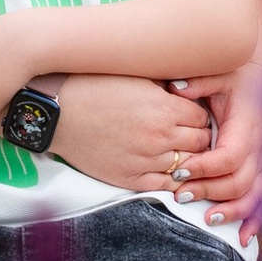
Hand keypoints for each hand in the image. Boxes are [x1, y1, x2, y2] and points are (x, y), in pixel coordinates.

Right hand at [48, 73, 217, 195]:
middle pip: (200, 143)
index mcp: (164, 109)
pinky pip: (164, 185)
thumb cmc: (93, 87)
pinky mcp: (129, 178)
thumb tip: (188, 91)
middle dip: (198, 136)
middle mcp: (159, 137)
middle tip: (189, 131)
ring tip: (178, 148)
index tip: (192, 114)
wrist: (59, 111)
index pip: (202, 118)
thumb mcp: (136, 75)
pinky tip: (167, 167)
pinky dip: (171, 178)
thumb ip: (166, 86)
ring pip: (186, 166)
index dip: (199, 115)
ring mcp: (145, 160)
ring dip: (186, 157)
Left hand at [182, 71, 261, 235]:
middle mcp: (259, 145)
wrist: (259, 72)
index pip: (230, 156)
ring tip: (207, 219)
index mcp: (248, 125)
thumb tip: (176, 88)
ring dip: (232, 210)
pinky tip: (241, 238)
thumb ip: (197, 82)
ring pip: (253, 194)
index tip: (180, 172)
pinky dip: (253, 220)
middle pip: (240, 180)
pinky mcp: (261, 167)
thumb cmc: (234, 72)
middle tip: (180, 196)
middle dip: (211, 192)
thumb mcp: (216, 72)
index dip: (206, 169)